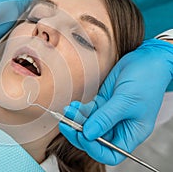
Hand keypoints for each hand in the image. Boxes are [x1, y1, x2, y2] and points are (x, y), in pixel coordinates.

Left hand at [60, 39, 172, 164]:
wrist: (147, 59)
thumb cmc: (146, 80)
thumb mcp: (126, 101)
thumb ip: (106, 118)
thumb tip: (88, 134)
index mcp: (131, 133)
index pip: (111, 154)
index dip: (95, 149)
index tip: (83, 136)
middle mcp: (119, 127)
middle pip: (96, 140)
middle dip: (79, 134)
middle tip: (66, 124)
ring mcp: (110, 115)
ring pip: (89, 125)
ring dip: (76, 120)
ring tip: (68, 110)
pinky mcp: (103, 103)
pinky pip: (87, 112)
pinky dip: (78, 110)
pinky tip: (72, 105)